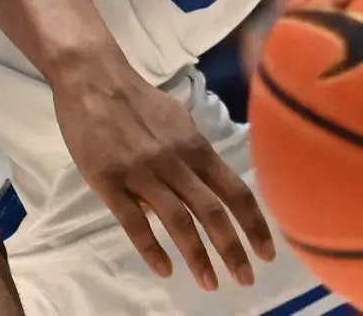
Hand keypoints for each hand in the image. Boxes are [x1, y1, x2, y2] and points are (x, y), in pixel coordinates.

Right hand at [49, 53, 275, 289]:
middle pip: (213, 211)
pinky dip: (151, 249)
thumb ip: (191, 157)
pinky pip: (134, 222)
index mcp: (196, 148)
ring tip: (211, 283)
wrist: (94, 79)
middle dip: (234, 249)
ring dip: (198, 256)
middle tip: (247, 280)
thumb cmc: (139, 102)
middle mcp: (176, 162)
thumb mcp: (177, 124)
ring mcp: (143, 172)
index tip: (268, 253)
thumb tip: (201, 191)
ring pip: (179, 221)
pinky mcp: (110, 181)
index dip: (255, 224)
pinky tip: (165, 270)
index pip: (236, 190)